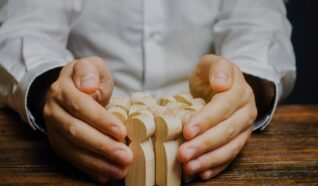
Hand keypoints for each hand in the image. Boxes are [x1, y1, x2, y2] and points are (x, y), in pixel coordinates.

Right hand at [43, 56, 132, 182]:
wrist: (67, 90)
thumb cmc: (86, 78)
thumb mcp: (90, 65)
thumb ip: (89, 70)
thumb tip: (87, 85)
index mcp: (63, 90)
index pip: (81, 106)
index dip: (100, 120)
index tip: (121, 131)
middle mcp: (54, 111)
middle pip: (76, 132)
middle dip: (102, 146)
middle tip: (125, 156)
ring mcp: (54, 130)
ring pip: (73, 150)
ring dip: (98, 163)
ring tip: (120, 170)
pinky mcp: (58, 144)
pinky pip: (72, 159)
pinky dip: (89, 169)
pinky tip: (105, 176)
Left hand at [178, 54, 256, 179]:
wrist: (224, 84)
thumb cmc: (213, 75)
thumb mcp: (212, 63)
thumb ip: (218, 68)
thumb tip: (221, 83)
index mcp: (239, 90)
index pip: (223, 106)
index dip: (206, 120)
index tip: (188, 131)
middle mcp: (246, 111)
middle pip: (227, 130)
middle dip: (205, 144)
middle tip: (183, 154)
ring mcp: (245, 128)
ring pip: (231, 147)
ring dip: (209, 159)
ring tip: (190, 167)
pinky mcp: (240, 140)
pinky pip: (231, 156)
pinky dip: (217, 166)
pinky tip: (202, 173)